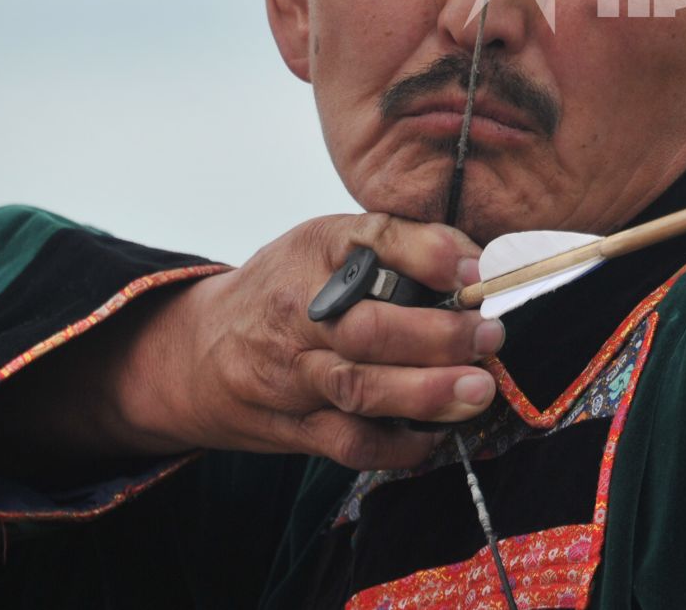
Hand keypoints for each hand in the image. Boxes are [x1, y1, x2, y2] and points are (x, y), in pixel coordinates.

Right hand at [115, 213, 504, 469]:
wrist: (196, 350)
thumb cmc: (287, 287)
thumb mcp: (330, 244)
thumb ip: (403, 246)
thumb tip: (480, 265)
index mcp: (314, 250)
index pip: (372, 239)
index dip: (429, 255)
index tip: (475, 273)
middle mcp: (298, 311)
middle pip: (365, 327)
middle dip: (436, 336)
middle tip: (489, 337)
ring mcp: (292, 375)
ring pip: (357, 389)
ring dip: (426, 393)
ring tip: (477, 390)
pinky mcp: (294, 425)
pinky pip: (348, 443)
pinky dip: (397, 445)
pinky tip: (435, 435)